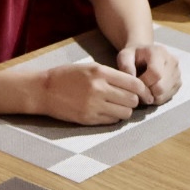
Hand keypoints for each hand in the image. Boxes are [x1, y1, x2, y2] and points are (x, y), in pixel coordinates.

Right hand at [37, 63, 151, 124]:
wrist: (43, 90)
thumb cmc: (66, 76)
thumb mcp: (90, 67)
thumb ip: (111, 75)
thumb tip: (134, 86)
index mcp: (100, 72)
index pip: (134, 83)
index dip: (144, 90)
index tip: (146, 94)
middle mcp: (99, 89)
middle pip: (132, 100)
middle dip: (134, 101)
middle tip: (130, 100)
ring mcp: (93, 105)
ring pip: (125, 113)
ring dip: (125, 110)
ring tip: (118, 106)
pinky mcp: (88, 118)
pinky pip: (112, 121)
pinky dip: (113, 117)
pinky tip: (107, 112)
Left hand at [115, 43, 181, 104]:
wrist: (146, 54)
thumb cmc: (134, 56)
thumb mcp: (125, 56)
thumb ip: (126, 66)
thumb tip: (132, 79)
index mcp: (159, 52)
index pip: (155, 74)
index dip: (143, 83)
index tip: (134, 82)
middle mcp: (172, 61)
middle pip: (161, 87)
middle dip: (147, 91)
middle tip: (138, 88)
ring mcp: (177, 72)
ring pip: (164, 94)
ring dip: (151, 96)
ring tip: (144, 88)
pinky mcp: (179, 82)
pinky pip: (167, 97)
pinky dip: (157, 97)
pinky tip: (151, 90)